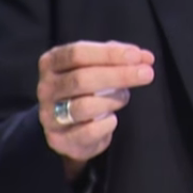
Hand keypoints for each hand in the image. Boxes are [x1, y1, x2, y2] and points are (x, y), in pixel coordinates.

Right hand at [37, 40, 154, 179]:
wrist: (69, 126)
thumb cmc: (88, 86)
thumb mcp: (98, 64)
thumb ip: (120, 57)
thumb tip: (146, 58)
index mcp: (52, 62)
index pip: (78, 53)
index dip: (109, 54)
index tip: (136, 56)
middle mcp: (46, 87)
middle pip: (82, 78)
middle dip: (119, 75)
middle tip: (146, 74)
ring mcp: (49, 115)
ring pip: (84, 106)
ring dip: (113, 100)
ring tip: (124, 97)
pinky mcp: (58, 139)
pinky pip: (88, 132)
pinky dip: (107, 124)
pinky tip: (112, 119)